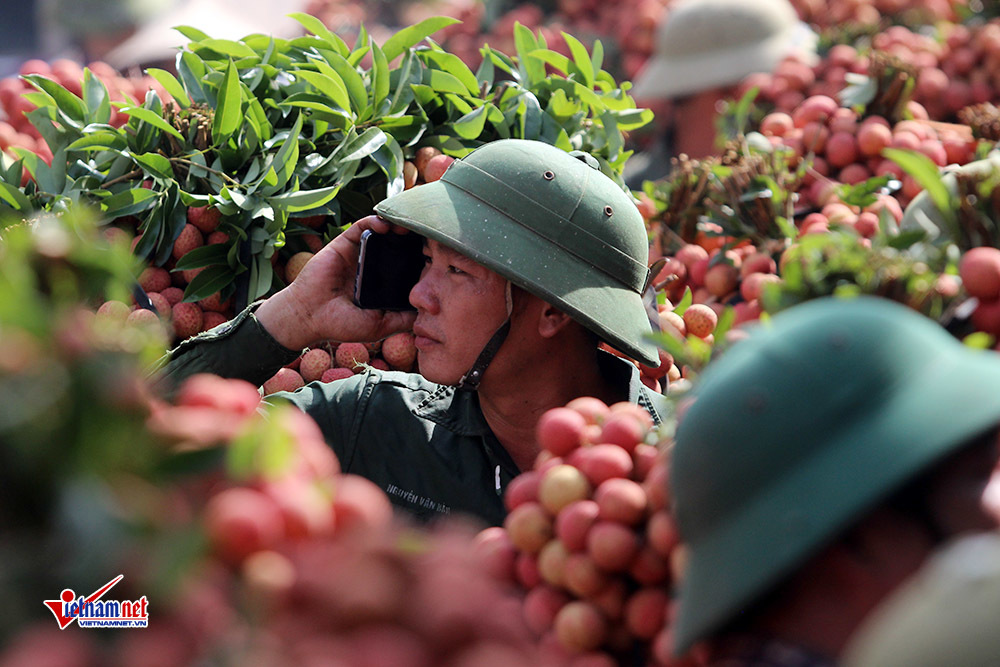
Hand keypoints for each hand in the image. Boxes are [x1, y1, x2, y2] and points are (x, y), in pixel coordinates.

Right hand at [255, 215, 417, 349]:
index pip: (406, 267)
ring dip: (397, 227)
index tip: (437, 256)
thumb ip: (402, 320)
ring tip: (411, 226)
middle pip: (398, 246)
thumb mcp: (379, 326)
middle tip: (430, 236)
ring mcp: (359, 254)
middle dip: (413, 239)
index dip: (421, 260)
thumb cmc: (341, 324)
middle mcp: (373, 266)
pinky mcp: (344, 244)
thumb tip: (429, 316)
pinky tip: (386, 226)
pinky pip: (361, 227)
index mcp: (382, 284)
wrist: (309, 317)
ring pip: (382, 233)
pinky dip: (374, 222)